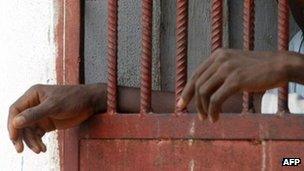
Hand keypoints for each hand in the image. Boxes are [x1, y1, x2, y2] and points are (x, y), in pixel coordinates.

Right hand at [8, 84, 105, 152]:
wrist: (90, 102)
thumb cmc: (73, 98)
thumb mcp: (54, 106)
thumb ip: (35, 114)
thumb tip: (15, 122)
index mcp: (33, 95)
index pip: (15, 110)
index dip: (12, 124)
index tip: (14, 138)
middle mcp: (34, 104)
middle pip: (19, 123)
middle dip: (20, 136)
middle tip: (20, 149)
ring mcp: (40, 114)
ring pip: (28, 131)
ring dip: (31, 141)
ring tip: (40, 149)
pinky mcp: (47, 123)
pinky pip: (37, 134)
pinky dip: (38, 142)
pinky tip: (43, 148)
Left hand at [177, 49, 303, 121]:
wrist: (280, 65)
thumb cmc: (258, 68)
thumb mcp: (234, 65)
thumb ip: (219, 72)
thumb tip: (204, 90)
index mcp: (217, 55)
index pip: (195, 75)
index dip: (186, 91)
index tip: (181, 103)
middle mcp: (219, 59)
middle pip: (197, 84)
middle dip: (193, 102)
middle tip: (197, 116)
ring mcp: (227, 69)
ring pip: (204, 92)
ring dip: (204, 108)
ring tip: (208, 118)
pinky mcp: (235, 80)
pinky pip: (216, 99)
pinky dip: (213, 111)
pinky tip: (216, 118)